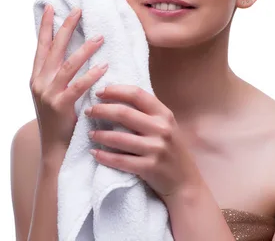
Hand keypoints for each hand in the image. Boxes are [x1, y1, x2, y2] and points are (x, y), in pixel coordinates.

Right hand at [29, 4, 107, 157]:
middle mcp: (39, 82)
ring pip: (67, 65)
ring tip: (100, 37)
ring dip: (84, 50)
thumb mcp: (52, 94)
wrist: (54, 149)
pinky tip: (103, 66)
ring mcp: (48, 94)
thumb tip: (69, 53)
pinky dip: (91, 75)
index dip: (45, 27)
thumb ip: (57, 75)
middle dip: (65, 28)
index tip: (50, 8)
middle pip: (53, 49)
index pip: (41, 47)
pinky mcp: (60, 106)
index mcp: (37, 78)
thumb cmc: (58, 121)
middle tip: (77, 10)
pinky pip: (77, 86)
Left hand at [85, 85, 199, 201]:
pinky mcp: (149, 168)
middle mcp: (161, 129)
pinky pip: (120, 160)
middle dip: (101, 110)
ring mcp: (156, 149)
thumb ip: (148, 112)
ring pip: (118, 138)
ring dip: (99, 135)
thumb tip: (117, 95)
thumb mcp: (166, 126)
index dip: (115, 90)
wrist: (185, 183)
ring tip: (89, 133)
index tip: (99, 92)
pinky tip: (94, 153)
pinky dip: (104, 156)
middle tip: (89, 111)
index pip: (136, 94)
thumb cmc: (171, 150)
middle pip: (123, 113)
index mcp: (164, 114)